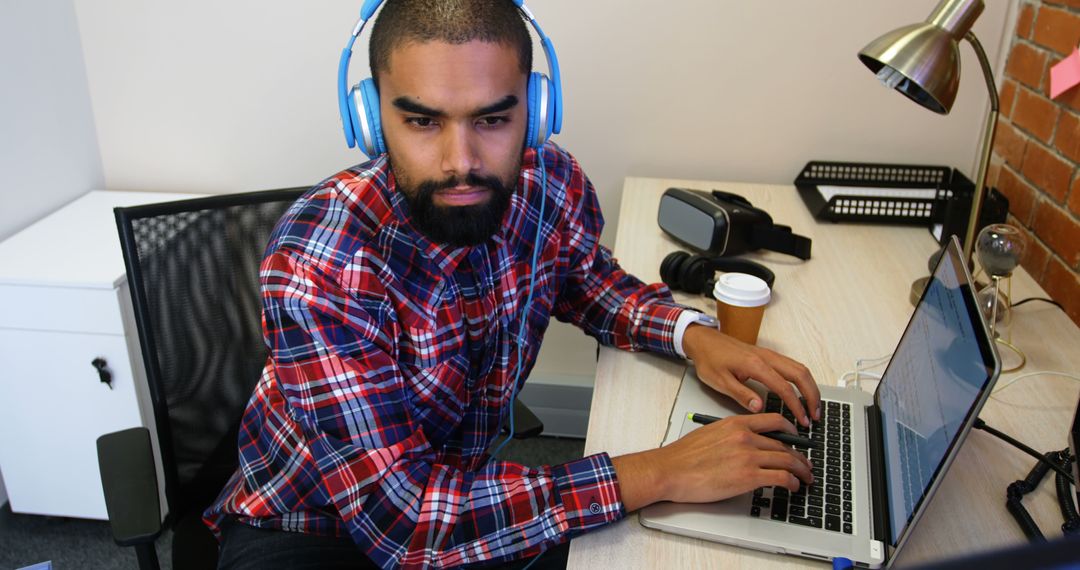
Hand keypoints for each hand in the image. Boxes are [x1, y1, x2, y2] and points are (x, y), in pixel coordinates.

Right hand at [612, 413, 813, 510]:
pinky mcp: (749, 476)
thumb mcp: (709, 433)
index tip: (797, 437)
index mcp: (735, 423)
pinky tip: (793, 487)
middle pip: (784, 444)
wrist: (671, 470)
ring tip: (805, 477)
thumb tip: (744, 444)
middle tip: (805, 464)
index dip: (791, 430)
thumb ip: (731, 435)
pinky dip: (792, 482)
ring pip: (787, 460)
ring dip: (801, 470)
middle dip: (799, 456)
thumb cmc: (683, 456)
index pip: (774, 421)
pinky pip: (781, 477)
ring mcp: (748, 456)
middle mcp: (745, 436)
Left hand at [682, 324, 820, 426]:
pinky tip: (802, 391)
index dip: (796, 406)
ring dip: (810, 386)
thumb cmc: (709, 359)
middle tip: (815, 415)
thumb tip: (760, 408)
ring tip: (813, 406)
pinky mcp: (767, 355)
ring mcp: (768, 354)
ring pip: (799, 368)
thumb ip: (741, 395)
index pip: (784, 387)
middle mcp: (766, 357)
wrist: (703, 340)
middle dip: (812, 395)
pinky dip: (802, 379)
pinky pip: (792, 365)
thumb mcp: (720, 382)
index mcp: (755, 365)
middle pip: (800, 374)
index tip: (802, 420)